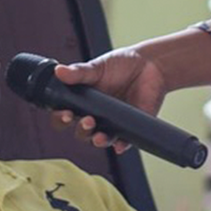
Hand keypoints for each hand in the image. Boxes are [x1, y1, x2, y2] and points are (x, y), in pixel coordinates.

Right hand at [51, 48, 168, 153]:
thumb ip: (79, 72)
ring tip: (99, 135)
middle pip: (81, 132)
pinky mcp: (130, 129)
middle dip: (81, 131)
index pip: (66, 115)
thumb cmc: (122, 64)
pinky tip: (119, 144)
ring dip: (98, 140)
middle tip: (87, 121)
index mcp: (84, 101)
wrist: (151, 65)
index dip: (61, 118)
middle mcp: (96, 115)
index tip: (65, 114)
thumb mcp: (98, 67)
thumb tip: (59, 71)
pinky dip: (120, 146)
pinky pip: (124, 143)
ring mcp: (113, 124)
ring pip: (100, 140)